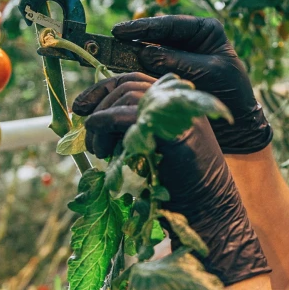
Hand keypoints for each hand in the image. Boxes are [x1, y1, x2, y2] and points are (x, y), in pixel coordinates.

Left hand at [74, 79, 270, 285]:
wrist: (208, 210)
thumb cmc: (179, 186)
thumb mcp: (153, 148)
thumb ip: (134, 128)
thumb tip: (92, 118)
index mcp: (179, 102)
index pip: (135, 80)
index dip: (103, 89)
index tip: (80, 107)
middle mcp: (181, 100)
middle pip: (128, 85)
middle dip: (98, 105)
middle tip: (87, 137)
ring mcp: (178, 112)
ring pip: (125, 96)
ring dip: (101, 122)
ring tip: (100, 152)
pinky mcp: (170, 128)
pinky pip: (124, 115)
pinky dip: (104, 128)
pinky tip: (105, 152)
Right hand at [108, 15, 272, 153]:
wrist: (237, 125)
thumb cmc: (231, 94)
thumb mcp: (207, 73)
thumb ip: (176, 61)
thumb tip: (144, 52)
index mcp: (205, 30)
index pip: (169, 24)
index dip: (143, 27)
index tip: (120, 31)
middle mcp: (190, 40)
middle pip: (156, 35)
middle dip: (132, 39)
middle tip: (108, 42)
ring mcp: (179, 57)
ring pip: (150, 52)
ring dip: (130, 56)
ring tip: (108, 57)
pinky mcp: (171, 76)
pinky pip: (150, 70)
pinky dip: (136, 72)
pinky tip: (120, 75)